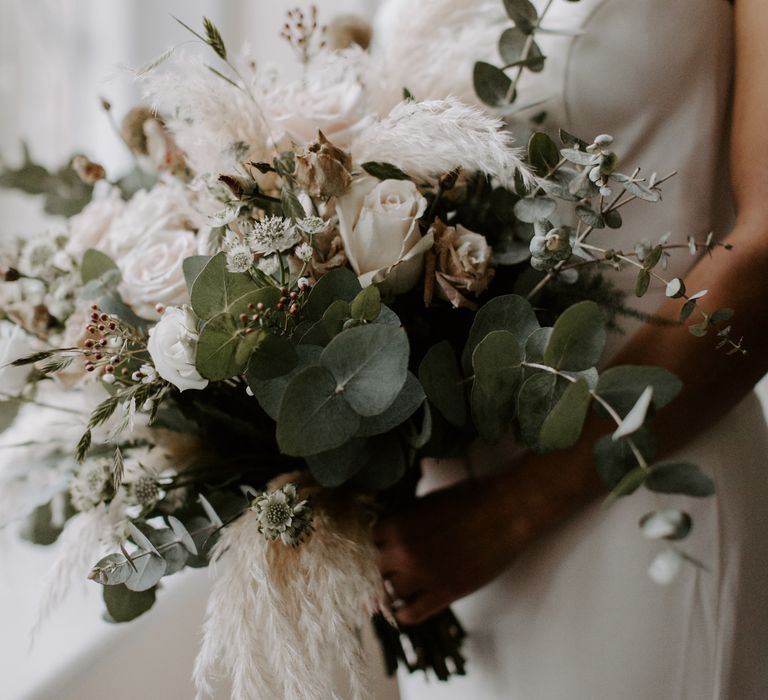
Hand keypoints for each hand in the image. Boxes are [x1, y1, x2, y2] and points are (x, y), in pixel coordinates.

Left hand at [374, 476, 528, 624]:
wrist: (505, 511)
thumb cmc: (469, 499)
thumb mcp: (425, 501)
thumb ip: (402, 517)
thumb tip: (388, 528)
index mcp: (397, 525)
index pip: (368, 542)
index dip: (375, 543)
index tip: (380, 546)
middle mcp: (404, 553)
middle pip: (374, 569)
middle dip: (381, 566)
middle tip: (387, 566)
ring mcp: (423, 576)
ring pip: (390, 592)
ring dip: (393, 588)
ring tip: (400, 582)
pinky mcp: (444, 594)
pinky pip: (411, 614)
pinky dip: (404, 612)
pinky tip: (405, 606)